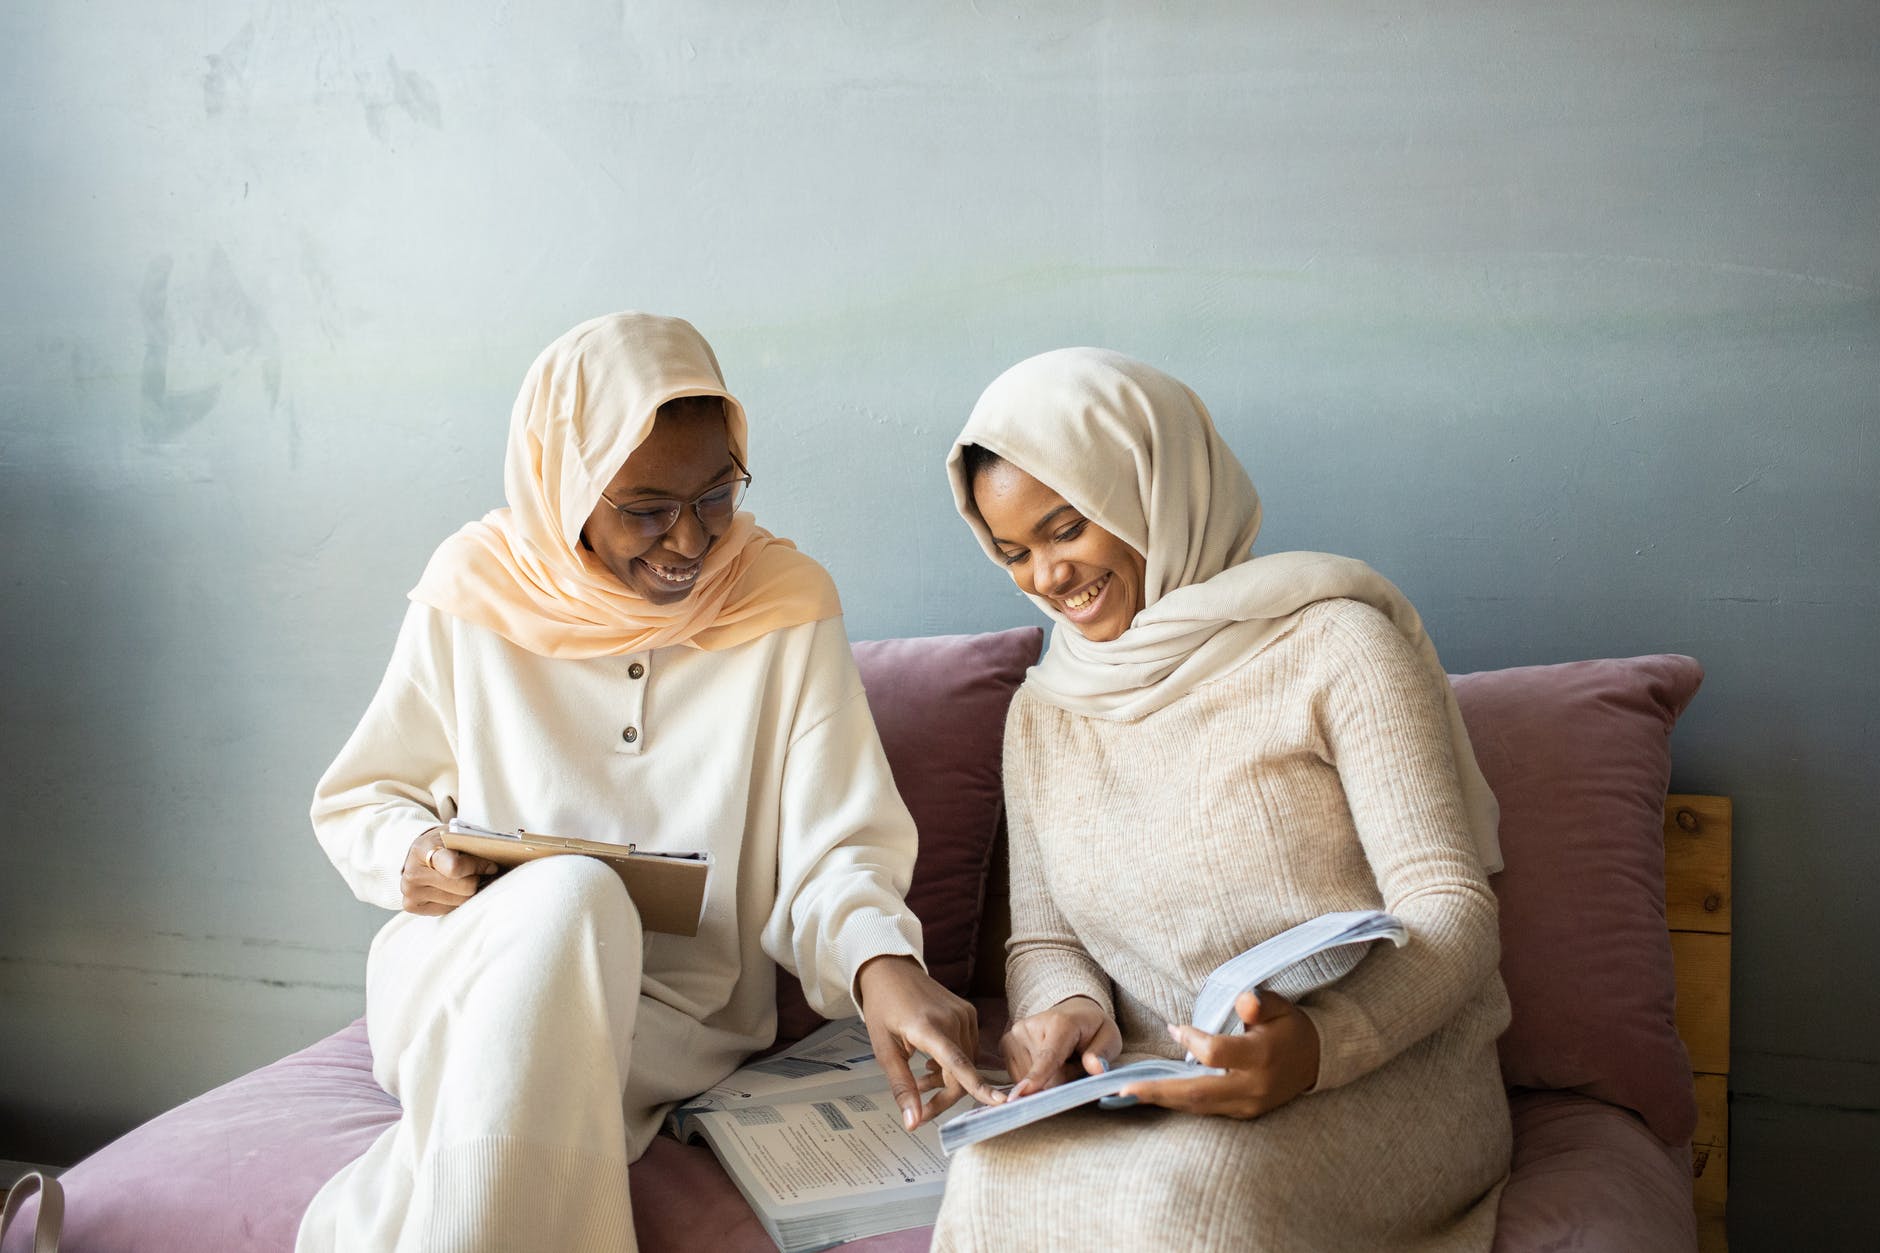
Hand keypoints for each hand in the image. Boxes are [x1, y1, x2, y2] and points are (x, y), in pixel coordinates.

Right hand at [400, 828, 500, 915]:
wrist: (416, 854)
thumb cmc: (442, 843)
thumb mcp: (455, 835)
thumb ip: (475, 845)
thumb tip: (502, 861)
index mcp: (422, 849)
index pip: (455, 867)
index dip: (478, 867)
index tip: (492, 865)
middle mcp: (412, 873)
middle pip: (463, 888)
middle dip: (479, 880)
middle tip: (486, 873)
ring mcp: (410, 892)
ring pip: (460, 901)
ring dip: (471, 891)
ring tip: (471, 879)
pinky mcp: (412, 906)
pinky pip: (450, 909)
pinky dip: (458, 899)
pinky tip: (456, 889)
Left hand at [854, 955, 1003, 1128]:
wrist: (891, 971)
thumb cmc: (883, 1008)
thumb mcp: (884, 1050)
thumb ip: (902, 1087)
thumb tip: (912, 1122)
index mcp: (927, 1027)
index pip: (957, 1062)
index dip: (977, 1086)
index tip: (998, 1103)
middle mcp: (952, 1018)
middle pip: (961, 1073)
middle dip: (944, 1097)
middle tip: (921, 1111)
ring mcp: (964, 1014)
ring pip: (966, 1064)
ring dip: (947, 1080)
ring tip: (921, 1080)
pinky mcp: (969, 1013)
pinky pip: (967, 1049)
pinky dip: (953, 1063)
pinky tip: (933, 1062)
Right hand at [1001, 996, 1121, 1097]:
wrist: (1073, 1012)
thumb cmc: (1092, 1029)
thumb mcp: (1109, 1038)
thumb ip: (1102, 1054)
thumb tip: (1095, 1068)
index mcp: (1060, 1024)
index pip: (1048, 1057)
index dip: (1037, 1077)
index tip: (1022, 1094)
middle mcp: (1031, 1026)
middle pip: (1043, 1077)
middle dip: (1060, 1080)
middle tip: (1072, 1063)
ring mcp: (1015, 1034)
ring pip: (1028, 1079)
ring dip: (1046, 1079)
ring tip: (1059, 1061)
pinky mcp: (1006, 1043)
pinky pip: (1018, 1076)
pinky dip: (1034, 1077)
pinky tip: (1044, 1063)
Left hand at [1118, 990, 1318, 1118]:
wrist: (1315, 1060)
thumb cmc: (1290, 1026)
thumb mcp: (1280, 1006)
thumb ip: (1259, 1003)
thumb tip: (1242, 999)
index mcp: (1261, 1056)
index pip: (1215, 1054)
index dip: (1192, 1040)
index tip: (1174, 1026)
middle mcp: (1252, 1086)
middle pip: (1198, 1094)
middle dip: (1158, 1091)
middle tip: (1122, 1090)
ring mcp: (1247, 1105)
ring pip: (1198, 1106)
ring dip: (1162, 1100)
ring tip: (1128, 1095)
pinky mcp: (1242, 1112)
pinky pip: (1205, 1110)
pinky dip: (1178, 1102)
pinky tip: (1154, 1095)